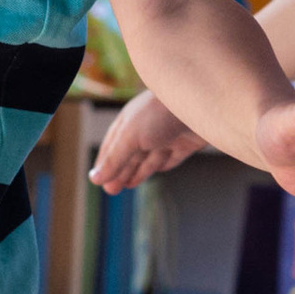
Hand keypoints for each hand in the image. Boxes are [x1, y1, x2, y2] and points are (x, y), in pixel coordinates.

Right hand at [92, 91, 208, 191]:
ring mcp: (169, 134)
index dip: (105, 162)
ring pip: (150, 157)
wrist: (201, 102)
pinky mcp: (188, 141)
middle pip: (131, 153)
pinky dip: (164, 164)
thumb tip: (94, 180)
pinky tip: (158, 170)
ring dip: (138, 172)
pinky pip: (174, 156)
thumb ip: (115, 159)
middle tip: (111, 191)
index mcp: (131, 120)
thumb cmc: (160, 114)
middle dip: (120, 171)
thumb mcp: (131, 137)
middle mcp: (149, 126)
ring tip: (126, 186)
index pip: (113, 144)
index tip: (98, 180)